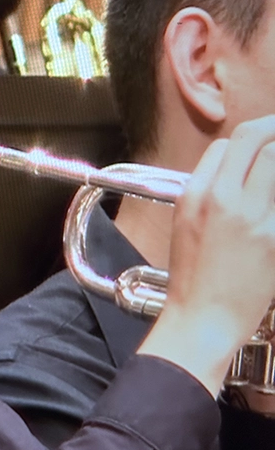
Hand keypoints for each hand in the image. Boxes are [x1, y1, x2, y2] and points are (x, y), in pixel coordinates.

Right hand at [140, 116, 274, 395]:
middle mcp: (222, 199)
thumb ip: (205, 193)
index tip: (267, 142)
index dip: (250, 140)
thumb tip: (232, 172)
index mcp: (195, 194)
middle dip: (274, 130)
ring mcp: (251, 218)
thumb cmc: (192, 278)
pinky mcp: (274, 239)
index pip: (226, 146)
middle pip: (255, 140)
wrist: (203, 319)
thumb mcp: (184, 225)